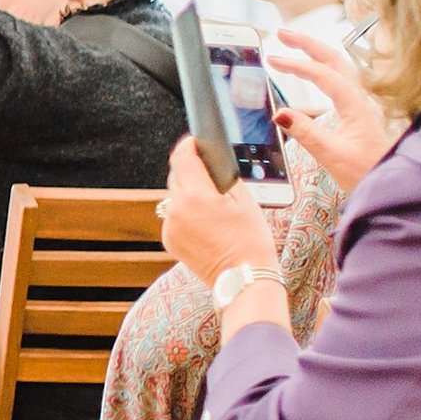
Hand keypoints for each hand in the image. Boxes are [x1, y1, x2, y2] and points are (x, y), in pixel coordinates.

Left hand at [158, 136, 275, 284]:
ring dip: (188, 193)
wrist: (244, 277)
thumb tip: (213, 161)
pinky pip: (174, 217)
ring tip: (211, 201)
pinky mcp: (169, 240)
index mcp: (196, 195)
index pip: (182, 157)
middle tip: (209, 171)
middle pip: (177, 176)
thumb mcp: (245, 200)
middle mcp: (177, 209)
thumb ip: (225, 177)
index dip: (189, 145)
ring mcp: (170, 226)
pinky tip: (205, 221)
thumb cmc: (251, 240)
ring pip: (174, 197)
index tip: (195, 141)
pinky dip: (186, 213)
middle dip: (190, 170)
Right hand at [268, 29, 395, 194]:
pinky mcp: (357, 111)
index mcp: (356, 106)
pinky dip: (322, 67)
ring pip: (339, 67)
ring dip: (315, 52)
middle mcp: (361, 99)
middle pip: (334, 59)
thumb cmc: (367, 172)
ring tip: (292, 44)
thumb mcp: (333, 155)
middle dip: (307, 43)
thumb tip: (280, 113)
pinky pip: (339, 79)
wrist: (393, 184)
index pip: (324, 75)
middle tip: (281, 34)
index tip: (272, 60)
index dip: (297, 65)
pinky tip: (313, 71)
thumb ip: (306, 133)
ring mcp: (361, 103)